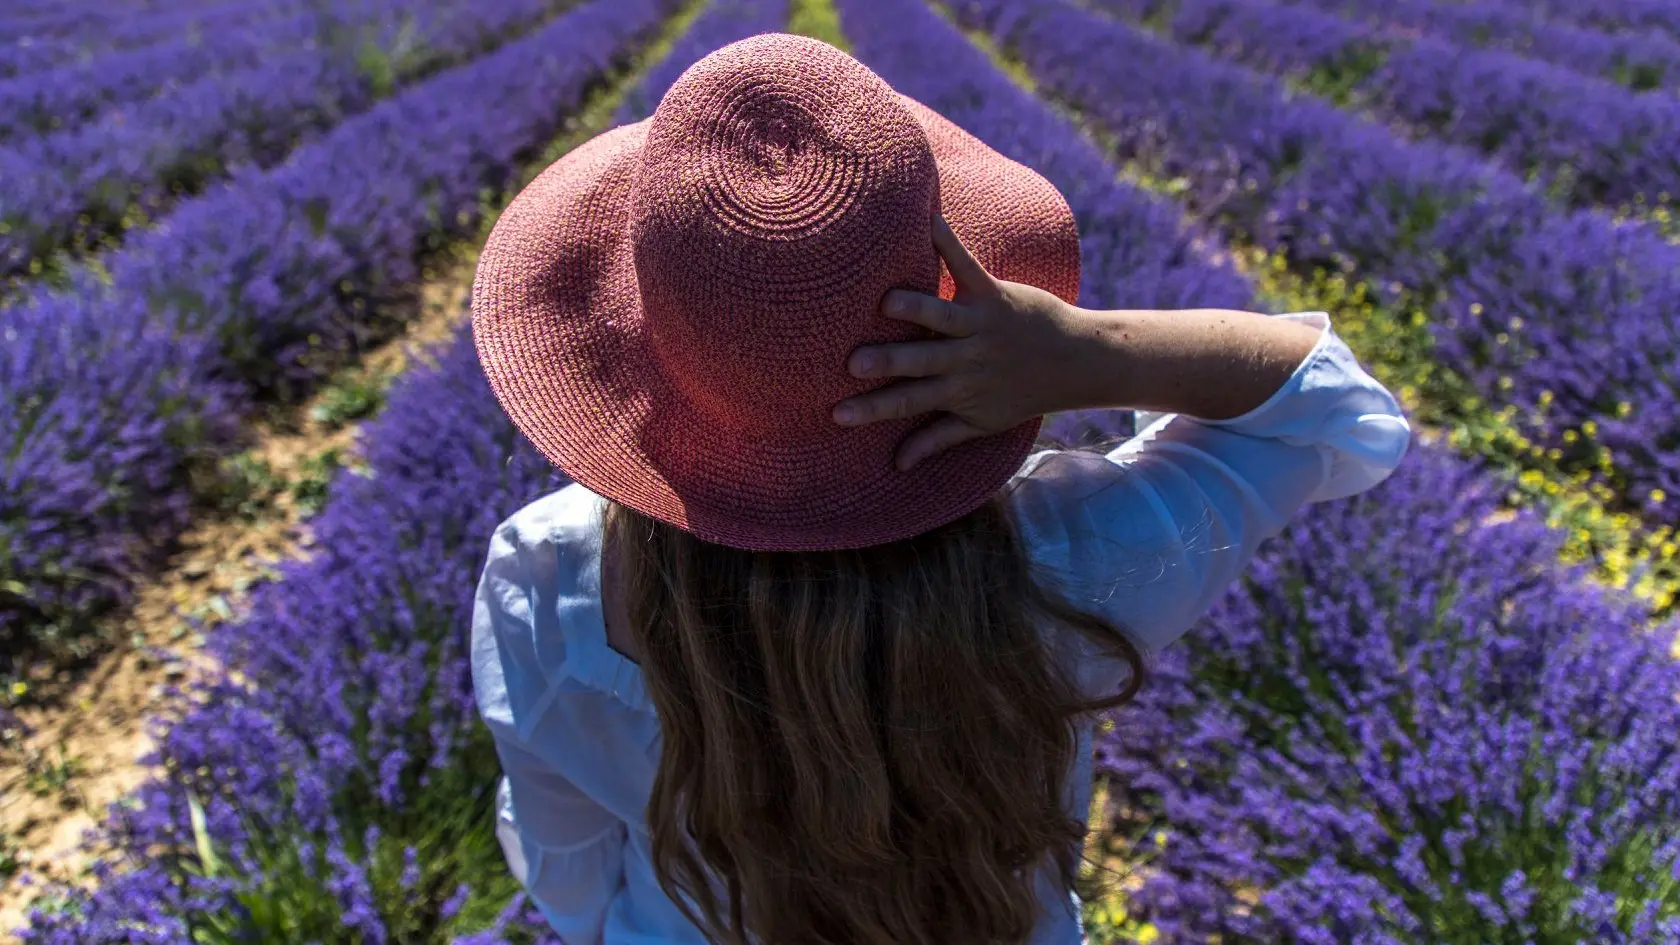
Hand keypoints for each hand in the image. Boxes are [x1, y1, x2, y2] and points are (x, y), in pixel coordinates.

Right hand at [832, 213, 1085, 469]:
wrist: (1076, 362)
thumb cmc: (1022, 393)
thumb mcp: (982, 423)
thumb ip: (936, 439)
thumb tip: (896, 463)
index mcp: (958, 391)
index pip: (908, 403)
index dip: (872, 409)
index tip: (836, 415)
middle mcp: (966, 359)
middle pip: (919, 361)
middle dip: (886, 361)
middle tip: (852, 362)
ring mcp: (980, 324)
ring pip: (941, 315)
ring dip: (915, 308)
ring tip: (885, 303)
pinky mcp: (994, 293)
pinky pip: (967, 265)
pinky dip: (948, 242)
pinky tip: (928, 219)